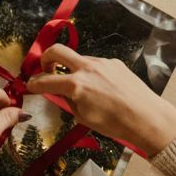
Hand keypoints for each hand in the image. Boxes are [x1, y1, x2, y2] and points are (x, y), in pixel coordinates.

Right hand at [27, 44, 175, 156]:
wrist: (146, 117)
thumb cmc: (114, 123)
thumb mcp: (83, 117)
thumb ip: (67, 101)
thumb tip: (58, 92)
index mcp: (76, 85)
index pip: (45, 81)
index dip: (33, 84)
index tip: (29, 85)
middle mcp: (87, 68)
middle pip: (57, 51)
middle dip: (45, 58)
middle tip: (45, 69)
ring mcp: (102, 62)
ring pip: (79, 59)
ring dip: (72, 69)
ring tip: (81, 88)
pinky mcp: (114, 63)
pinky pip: (96, 65)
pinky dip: (90, 73)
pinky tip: (101, 89)